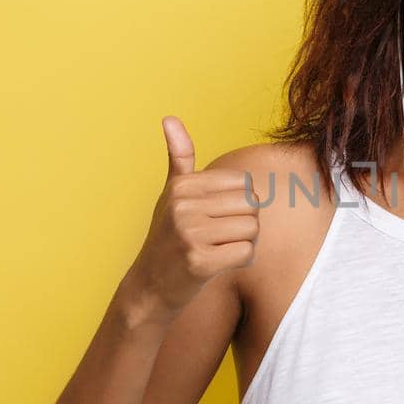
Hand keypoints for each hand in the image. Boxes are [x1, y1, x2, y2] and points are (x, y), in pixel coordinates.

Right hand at [126, 116, 260, 314]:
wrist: (150, 286)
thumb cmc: (168, 236)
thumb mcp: (172, 193)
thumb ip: (178, 157)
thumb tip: (169, 118)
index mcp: (183, 185)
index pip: (244, 184)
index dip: (240, 204)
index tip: (216, 218)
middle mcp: (184, 205)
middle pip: (252, 205)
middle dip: (245, 224)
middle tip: (220, 237)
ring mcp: (190, 233)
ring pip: (253, 229)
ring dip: (245, 244)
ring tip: (219, 250)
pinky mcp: (199, 262)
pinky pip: (247, 253)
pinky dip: (242, 261)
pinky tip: (221, 265)